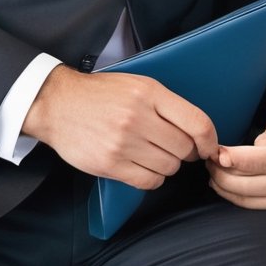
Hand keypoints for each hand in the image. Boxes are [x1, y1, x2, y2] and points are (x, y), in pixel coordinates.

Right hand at [23, 66, 217, 190]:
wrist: (57, 104)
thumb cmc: (99, 94)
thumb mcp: (136, 84)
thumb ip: (166, 104)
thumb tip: (198, 133)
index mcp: (149, 93)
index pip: (197, 123)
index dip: (209, 140)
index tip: (208, 147)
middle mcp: (138, 117)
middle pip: (184, 149)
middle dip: (184, 152)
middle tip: (172, 148)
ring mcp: (123, 142)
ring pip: (168, 167)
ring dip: (166, 165)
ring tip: (152, 154)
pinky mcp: (110, 164)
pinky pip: (149, 181)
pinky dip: (151, 178)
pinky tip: (142, 166)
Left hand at [207, 100, 265, 210]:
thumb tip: (258, 147)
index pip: (262, 161)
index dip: (236, 159)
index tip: (216, 153)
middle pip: (251, 183)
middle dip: (223, 173)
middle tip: (209, 159)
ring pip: (249, 197)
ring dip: (224, 186)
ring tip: (212, 170)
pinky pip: (254, 204)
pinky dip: (234, 196)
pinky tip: (222, 184)